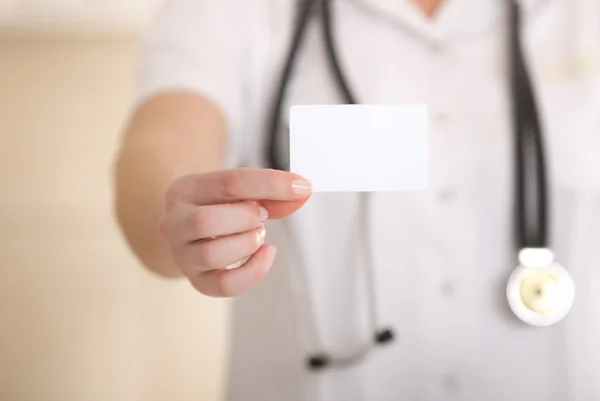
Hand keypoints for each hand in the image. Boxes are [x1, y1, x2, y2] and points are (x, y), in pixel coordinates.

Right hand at [158, 168, 311, 296]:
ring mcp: (182, 255)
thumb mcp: (242, 192)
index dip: (270, 185)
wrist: (196, 232)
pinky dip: (254, 271)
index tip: (301, 187)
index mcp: (184, 189)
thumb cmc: (222, 207)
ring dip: (247, 243)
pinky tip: (265, 255)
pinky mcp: (197, 281)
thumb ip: (272, 193)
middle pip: (206, 222)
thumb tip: (303, 191)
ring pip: (212, 254)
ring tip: (256, 234)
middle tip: (260, 216)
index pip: (228, 183)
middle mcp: (174, 222)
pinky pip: (224, 285)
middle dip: (245, 219)